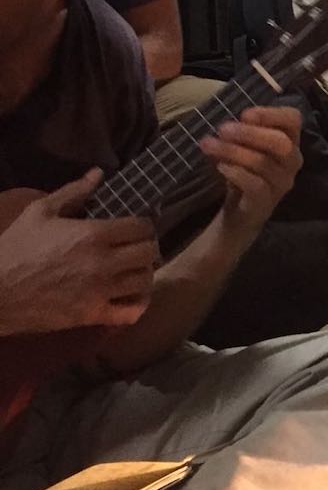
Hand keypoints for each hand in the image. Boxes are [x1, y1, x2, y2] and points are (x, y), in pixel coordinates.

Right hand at [0, 170, 157, 332]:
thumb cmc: (17, 248)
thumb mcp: (40, 212)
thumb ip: (74, 192)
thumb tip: (99, 174)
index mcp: (94, 234)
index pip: (142, 227)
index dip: (143, 225)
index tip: (135, 228)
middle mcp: (103, 262)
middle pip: (149, 253)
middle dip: (146, 247)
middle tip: (135, 248)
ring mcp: (100, 291)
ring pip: (144, 281)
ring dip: (143, 273)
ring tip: (133, 270)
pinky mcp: (92, 315)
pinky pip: (131, 313)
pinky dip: (137, 304)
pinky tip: (130, 296)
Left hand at [199, 105, 301, 236]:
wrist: (240, 212)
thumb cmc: (245, 170)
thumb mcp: (245, 146)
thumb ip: (244, 128)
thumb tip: (233, 117)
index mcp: (290, 141)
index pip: (293, 120)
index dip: (271, 114)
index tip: (245, 114)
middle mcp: (292, 162)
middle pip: (281, 143)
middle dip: (250, 133)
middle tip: (223, 129)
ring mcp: (281, 184)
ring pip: (263, 163)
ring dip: (233, 151)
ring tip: (209, 145)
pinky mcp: (266, 203)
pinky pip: (255, 185)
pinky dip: (235, 172)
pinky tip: (220, 166)